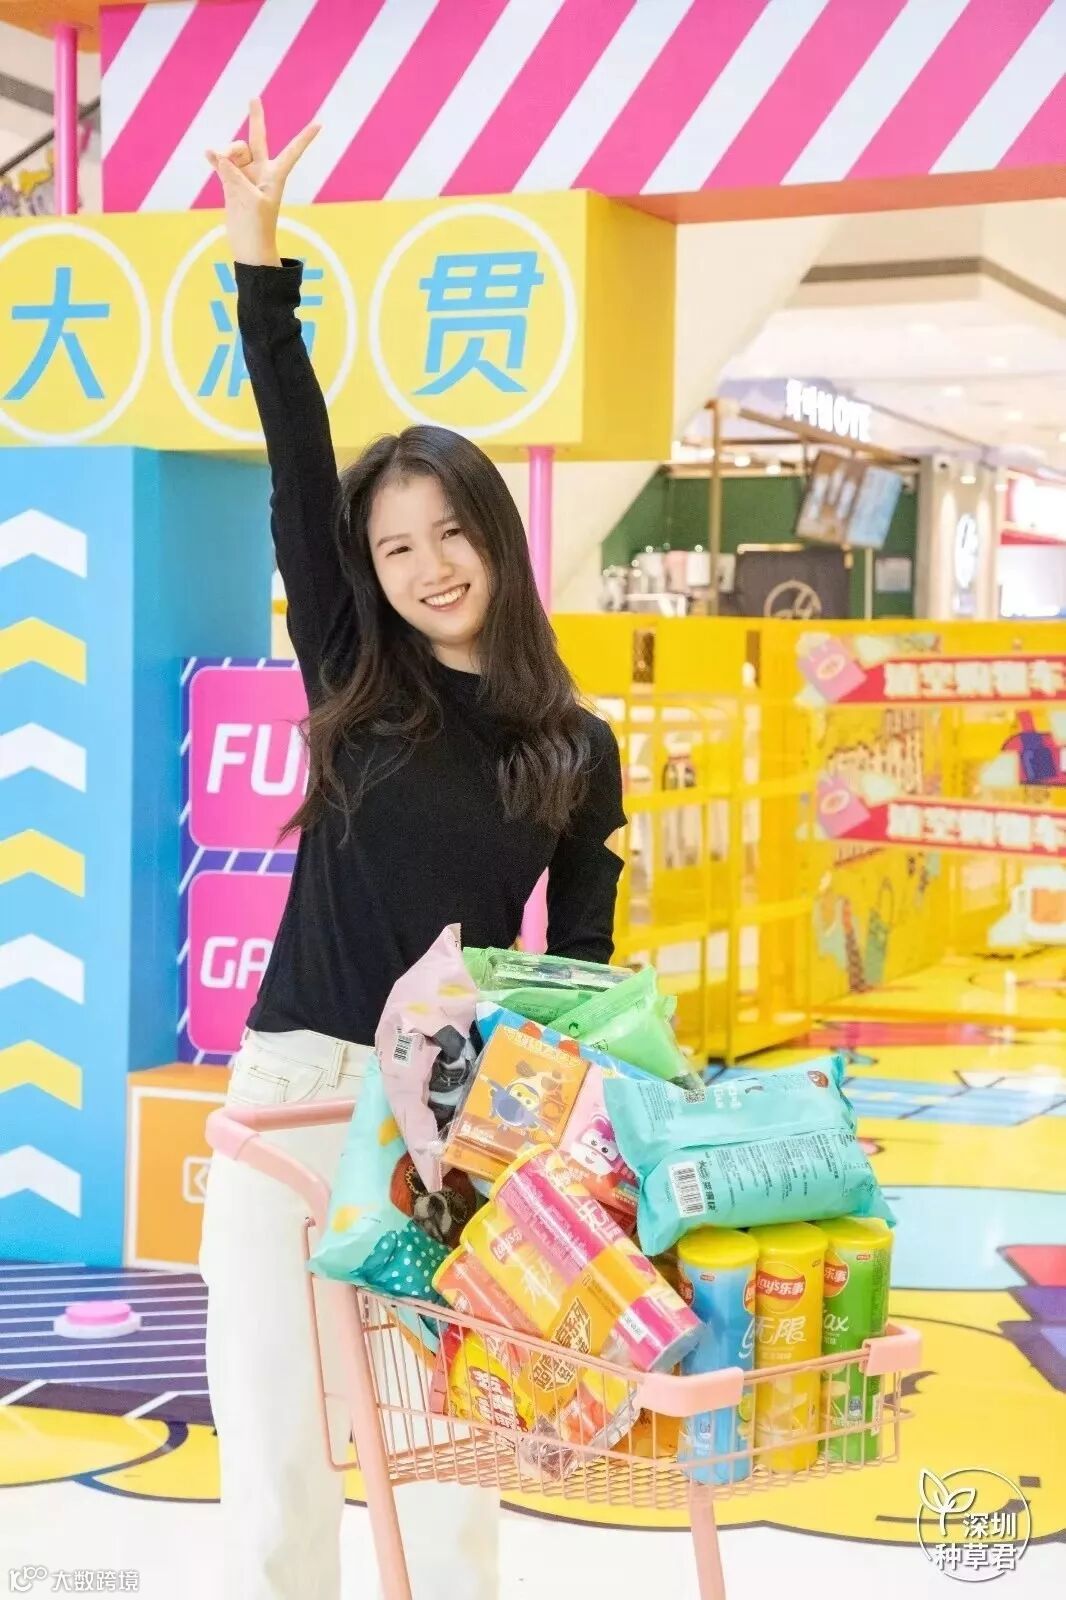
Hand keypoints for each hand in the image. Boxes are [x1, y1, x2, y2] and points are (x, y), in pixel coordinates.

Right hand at [205, 97, 318, 267]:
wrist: (249, 247)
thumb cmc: (257, 227)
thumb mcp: (248, 201)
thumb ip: (232, 175)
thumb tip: (215, 154)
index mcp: (276, 175)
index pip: (292, 151)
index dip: (305, 138)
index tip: (320, 123)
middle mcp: (261, 171)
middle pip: (258, 139)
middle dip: (256, 118)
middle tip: (254, 98)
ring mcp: (245, 174)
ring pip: (234, 151)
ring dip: (226, 154)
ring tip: (219, 164)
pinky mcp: (231, 181)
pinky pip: (222, 162)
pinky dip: (216, 159)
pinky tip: (209, 155)